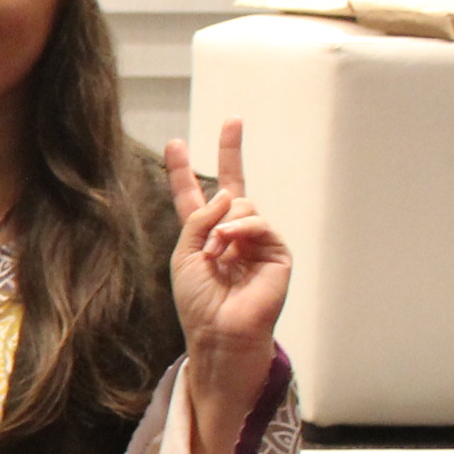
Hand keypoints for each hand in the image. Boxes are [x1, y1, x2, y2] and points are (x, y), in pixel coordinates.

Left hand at [166, 119, 290, 453]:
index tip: (176, 143)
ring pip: (242, 205)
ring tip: (216, 252)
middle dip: (230, 152)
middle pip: (232, 187)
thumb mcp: (184, 255)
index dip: (183, 171)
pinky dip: (240, 231)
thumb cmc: (198, 302)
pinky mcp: (277, 252)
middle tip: (234, 121)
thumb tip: (227, 193)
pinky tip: (229, 246)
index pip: (194, 197)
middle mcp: (232, 234)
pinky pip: (258, 223)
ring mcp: (257, 242)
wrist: (220, 332)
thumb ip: (198, 220)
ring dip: (223, 225)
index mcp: (204, 236)